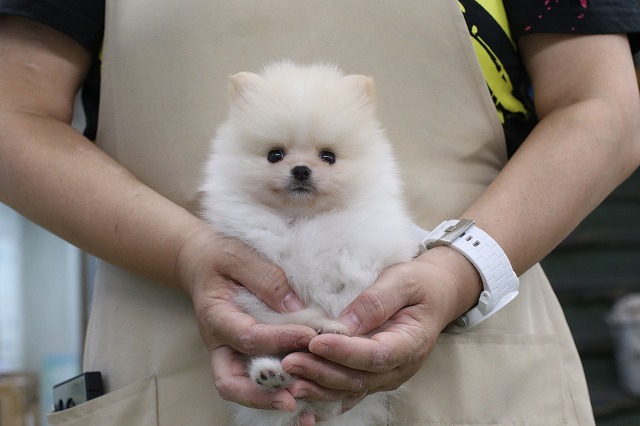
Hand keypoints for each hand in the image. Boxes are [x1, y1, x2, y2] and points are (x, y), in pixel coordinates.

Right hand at [175, 226, 317, 410]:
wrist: (202, 263)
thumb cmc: (220, 256)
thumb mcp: (237, 255)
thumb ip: (264, 277)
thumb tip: (295, 307)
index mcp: (216, 317)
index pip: (247, 336)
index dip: (279, 339)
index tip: (310, 336)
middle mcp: (220, 343)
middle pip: (231, 382)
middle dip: (261, 394)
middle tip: (295, 398)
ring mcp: (229, 353)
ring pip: (242, 389)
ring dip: (270, 399)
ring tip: (304, 404)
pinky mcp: (243, 355)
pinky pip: (256, 381)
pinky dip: (277, 391)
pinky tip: (305, 396)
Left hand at [280, 246, 481, 412]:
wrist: (436, 295)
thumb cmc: (419, 284)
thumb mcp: (403, 280)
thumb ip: (377, 300)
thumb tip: (345, 323)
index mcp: (411, 343)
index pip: (376, 354)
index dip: (344, 352)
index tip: (315, 342)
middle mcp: (399, 367)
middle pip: (358, 378)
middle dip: (322, 372)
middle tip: (289, 361)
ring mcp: (386, 375)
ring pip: (350, 389)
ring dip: (318, 386)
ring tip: (288, 379)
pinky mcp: (372, 375)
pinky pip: (347, 390)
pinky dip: (324, 393)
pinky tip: (301, 391)